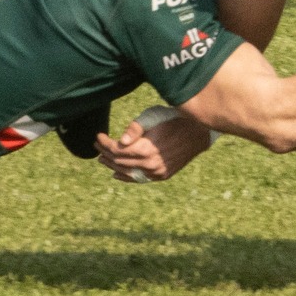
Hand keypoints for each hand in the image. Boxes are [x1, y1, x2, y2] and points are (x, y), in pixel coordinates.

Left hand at [95, 109, 214, 182]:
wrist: (198, 132)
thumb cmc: (174, 120)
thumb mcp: (153, 117)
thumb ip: (135, 128)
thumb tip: (121, 140)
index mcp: (145, 148)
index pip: (116, 149)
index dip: (104, 143)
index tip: (98, 136)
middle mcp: (149, 164)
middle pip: (119, 161)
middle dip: (105, 153)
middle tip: (97, 146)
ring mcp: (156, 172)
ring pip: (127, 172)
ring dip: (112, 165)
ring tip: (102, 159)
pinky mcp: (162, 175)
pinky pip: (140, 178)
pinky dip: (126, 177)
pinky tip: (116, 174)